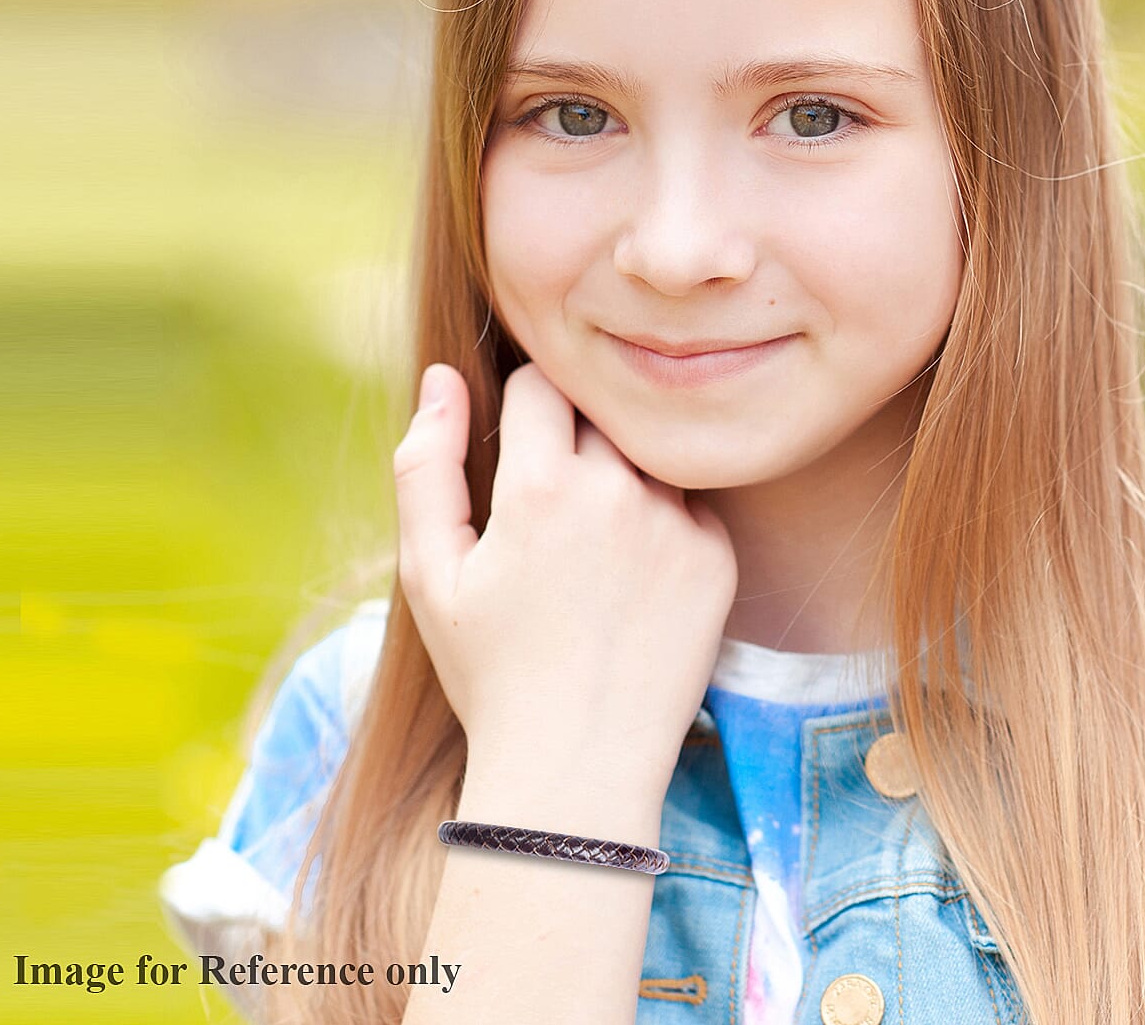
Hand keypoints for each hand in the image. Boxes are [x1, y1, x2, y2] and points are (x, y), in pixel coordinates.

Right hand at [394, 360, 738, 806]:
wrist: (579, 769)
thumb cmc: (491, 671)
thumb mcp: (429, 572)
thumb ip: (425, 464)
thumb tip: (442, 376)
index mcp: (541, 486)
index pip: (541, 382)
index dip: (522, 407)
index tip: (516, 449)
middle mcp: (619, 491)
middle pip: (600, 410)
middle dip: (572, 436)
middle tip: (552, 502)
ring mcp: (677, 523)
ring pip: (647, 452)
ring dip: (621, 472)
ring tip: (592, 544)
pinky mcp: (718, 557)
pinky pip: (688, 501)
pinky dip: (662, 519)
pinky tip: (632, 577)